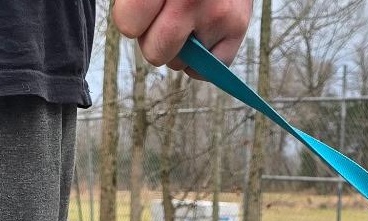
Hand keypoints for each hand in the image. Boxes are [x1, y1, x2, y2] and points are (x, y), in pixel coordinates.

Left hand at [111, 0, 252, 70]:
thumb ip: (138, 0)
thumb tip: (133, 26)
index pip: (129, 24)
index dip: (131, 20)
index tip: (141, 9)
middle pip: (155, 52)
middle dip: (156, 39)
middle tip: (167, 14)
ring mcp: (216, 14)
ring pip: (181, 62)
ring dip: (181, 46)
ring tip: (190, 13)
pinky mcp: (237, 26)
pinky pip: (209, 67)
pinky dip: (204, 58)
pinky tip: (204, 30)